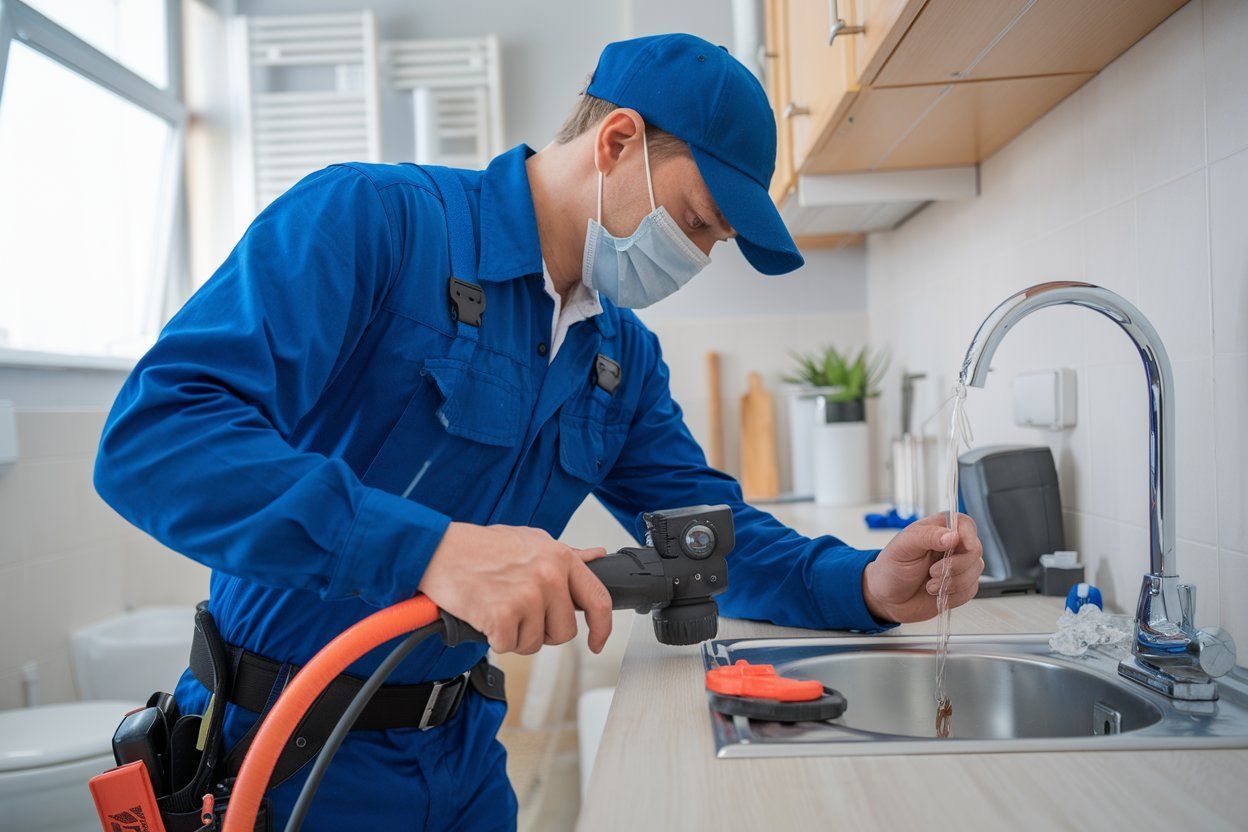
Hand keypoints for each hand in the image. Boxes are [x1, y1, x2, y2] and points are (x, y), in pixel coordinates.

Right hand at [418, 522, 612, 654]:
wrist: (438, 550)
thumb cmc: (479, 547)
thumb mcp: (530, 540)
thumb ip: (565, 554)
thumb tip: (596, 557)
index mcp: (559, 557)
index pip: (598, 599)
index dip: (602, 628)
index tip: (597, 641)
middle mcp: (549, 576)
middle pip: (564, 631)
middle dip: (542, 632)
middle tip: (518, 615)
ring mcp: (527, 596)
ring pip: (534, 643)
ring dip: (514, 635)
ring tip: (497, 609)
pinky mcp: (503, 615)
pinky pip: (508, 646)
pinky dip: (494, 638)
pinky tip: (484, 616)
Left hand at [861, 513, 983, 623]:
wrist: (888, 598)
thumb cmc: (891, 568)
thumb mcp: (903, 547)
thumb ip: (927, 536)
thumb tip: (953, 535)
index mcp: (939, 528)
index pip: (965, 524)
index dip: (967, 534)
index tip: (957, 546)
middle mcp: (953, 545)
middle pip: (975, 549)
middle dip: (955, 565)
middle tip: (932, 571)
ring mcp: (959, 566)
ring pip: (975, 571)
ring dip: (952, 582)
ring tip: (930, 584)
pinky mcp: (962, 586)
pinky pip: (971, 590)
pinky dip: (953, 594)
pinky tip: (937, 592)